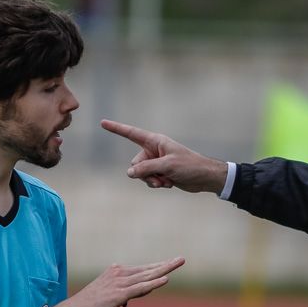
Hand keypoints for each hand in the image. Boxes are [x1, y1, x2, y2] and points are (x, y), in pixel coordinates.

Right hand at [58, 259, 183, 306]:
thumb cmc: (89, 304)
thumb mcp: (107, 295)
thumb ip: (119, 294)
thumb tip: (127, 300)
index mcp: (116, 271)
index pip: (141, 270)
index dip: (156, 269)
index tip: (170, 263)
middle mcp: (119, 273)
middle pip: (147, 269)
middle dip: (165, 264)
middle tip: (181, 259)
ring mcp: (120, 283)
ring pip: (147, 276)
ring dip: (164, 270)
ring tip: (178, 263)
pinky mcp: (119, 294)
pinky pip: (140, 288)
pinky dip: (153, 283)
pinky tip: (165, 279)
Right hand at [100, 119, 227, 192]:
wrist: (204, 177)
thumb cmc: (189, 165)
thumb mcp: (167, 166)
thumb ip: (146, 168)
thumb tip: (129, 173)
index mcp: (155, 141)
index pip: (131, 133)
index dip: (116, 128)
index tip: (103, 122)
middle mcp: (154, 150)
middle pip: (135, 163)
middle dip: (144, 174)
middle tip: (159, 178)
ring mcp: (156, 162)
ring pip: (141, 174)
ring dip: (152, 181)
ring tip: (166, 182)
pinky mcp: (160, 173)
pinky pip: (149, 180)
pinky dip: (157, 184)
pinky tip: (169, 184)